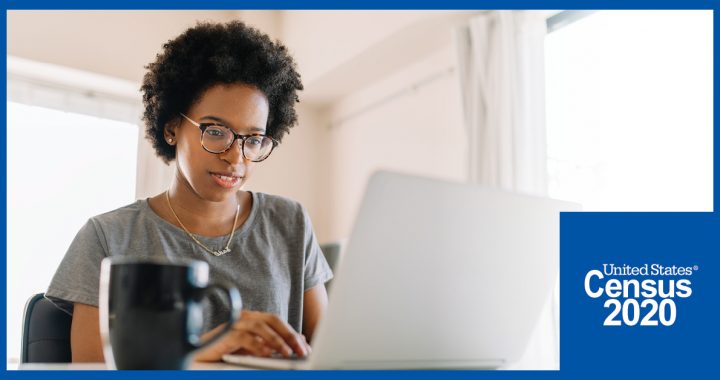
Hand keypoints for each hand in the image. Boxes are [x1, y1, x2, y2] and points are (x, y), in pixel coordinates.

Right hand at [194, 310, 310, 361]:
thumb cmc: (227, 350)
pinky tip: (266, 354)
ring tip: (287, 353)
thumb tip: (299, 341)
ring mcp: (235, 323)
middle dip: (289, 335)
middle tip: (301, 350)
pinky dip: (257, 345)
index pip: (278, 322)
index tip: (305, 348)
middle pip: (273, 320)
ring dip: (276, 340)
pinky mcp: (224, 334)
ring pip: (260, 326)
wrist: (200, 355)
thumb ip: (273, 343)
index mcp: (254, 318)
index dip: (293, 334)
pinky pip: (243, 337)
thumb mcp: (255, 348)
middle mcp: (246, 317)